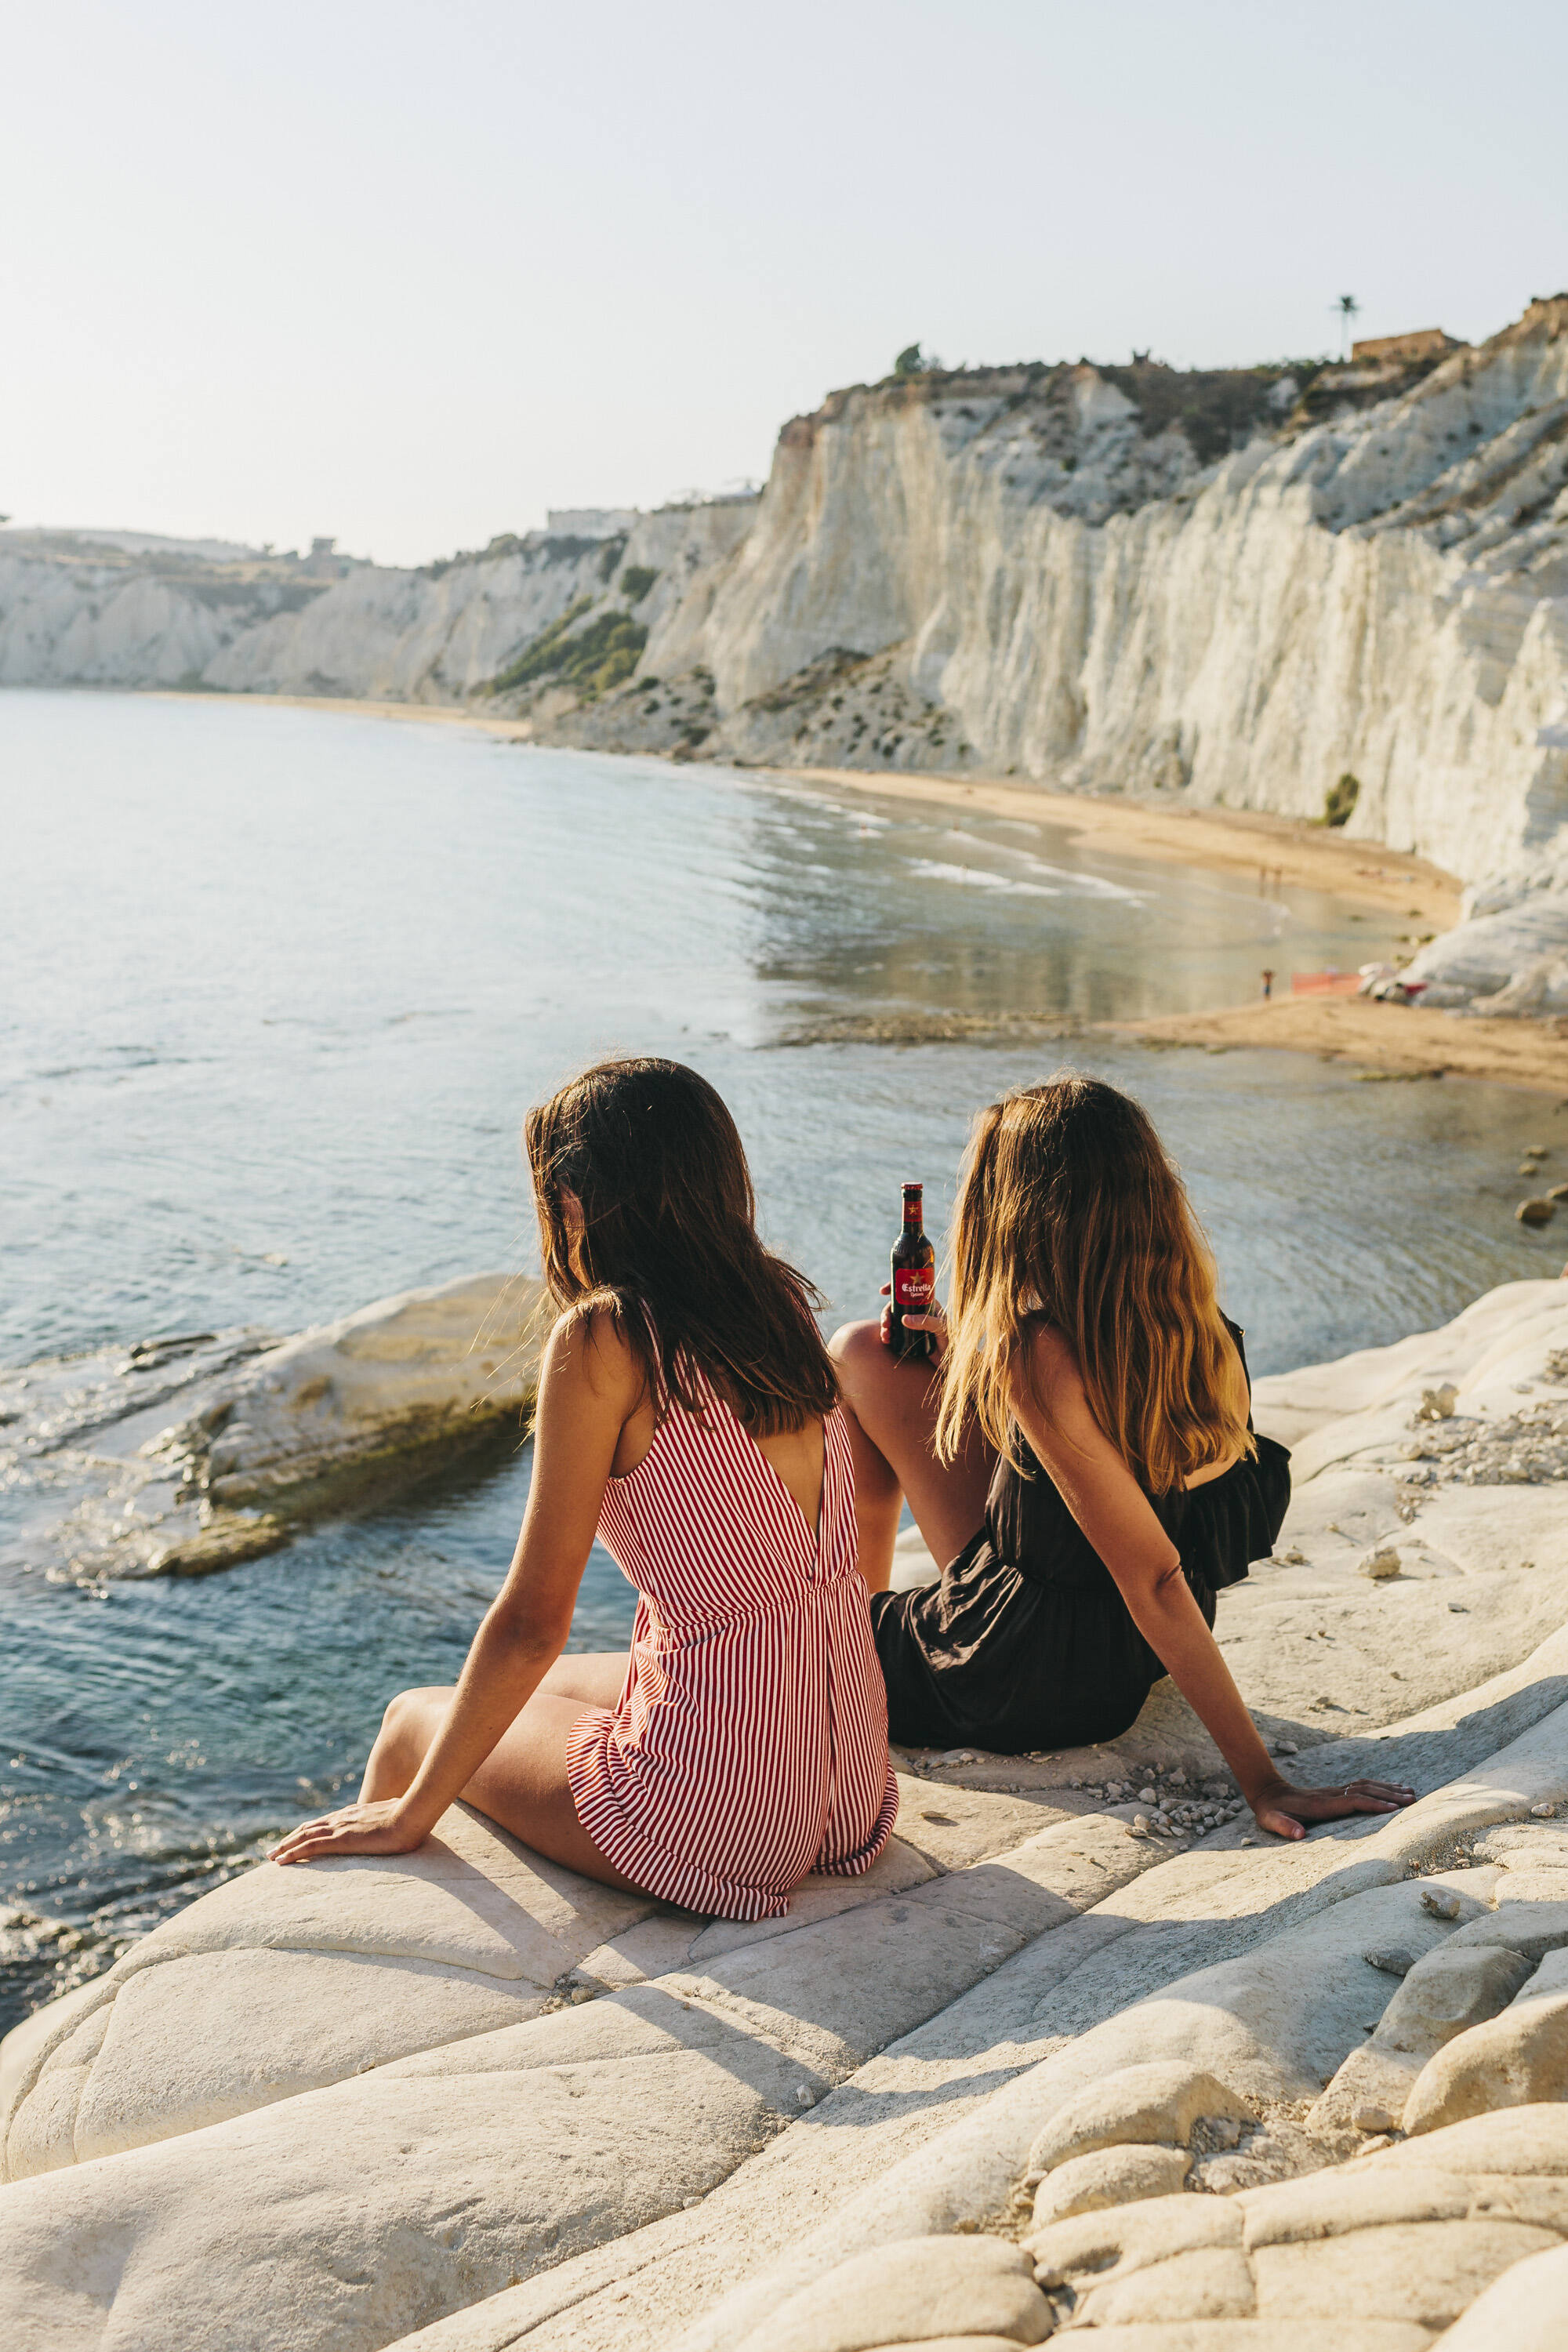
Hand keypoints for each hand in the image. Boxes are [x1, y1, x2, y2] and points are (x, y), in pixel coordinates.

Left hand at [269, 1798, 431, 1865]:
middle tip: (275, 1850)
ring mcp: (340, 1827)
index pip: (325, 1822)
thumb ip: (389, 1818)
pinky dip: (293, 1852)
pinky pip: (310, 1846)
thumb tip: (397, 1820)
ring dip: (285, 1846)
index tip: (298, 1839)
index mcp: (355, 1813)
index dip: (309, 1831)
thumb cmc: (411, 1817)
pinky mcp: (341, 1839)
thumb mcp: (397, 1816)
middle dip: (290, 1838)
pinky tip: (281, 1861)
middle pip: (309, 1827)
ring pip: (304, 1836)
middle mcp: (343, 1817)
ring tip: (272, 1857)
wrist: (413, 1816)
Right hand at [879, 1285, 947, 1367]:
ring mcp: (913, 1324)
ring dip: (886, 1325)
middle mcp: (919, 1312)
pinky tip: (886, 1340)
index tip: (883, 1292)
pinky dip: (887, 1334)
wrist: (951, 1361)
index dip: (895, 1288)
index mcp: (927, 1304)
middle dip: (887, 1313)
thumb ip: (925, 1322)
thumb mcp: (941, 1328)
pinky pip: (895, 1332)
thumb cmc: (952, 1341)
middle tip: (885, 1323)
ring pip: (894, 1319)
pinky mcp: (909, 1337)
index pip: (910, 1291)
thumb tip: (904, 1319)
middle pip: (897, 1306)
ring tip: (885, 1335)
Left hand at [1248, 1774, 1415, 1842]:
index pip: (1353, 1801)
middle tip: (1414, 1799)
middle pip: (1365, 1791)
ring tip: (1411, 1792)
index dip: (1373, 1804)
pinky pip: (1362, 1786)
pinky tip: (1392, 1788)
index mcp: (1321, 1804)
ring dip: (1389, 1788)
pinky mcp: (1336, 1792)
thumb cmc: (1271, 1812)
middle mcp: (1332, 1794)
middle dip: (1390, 1795)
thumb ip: (1284, 1827)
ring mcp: (1335, 1791)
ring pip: (1366, 1786)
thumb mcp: (1272, 1821)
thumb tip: (1299, 1834)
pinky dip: (1379, 1786)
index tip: (1395, 1809)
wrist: (1268, 1792)